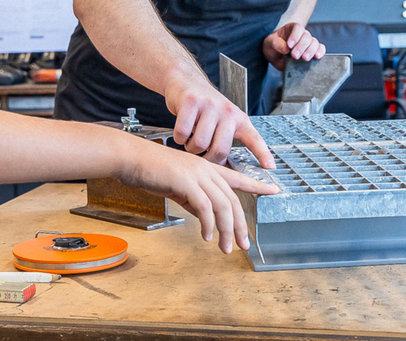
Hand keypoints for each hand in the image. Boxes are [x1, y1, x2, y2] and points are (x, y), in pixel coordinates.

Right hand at [123, 137, 278, 252]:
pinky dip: (208, 225)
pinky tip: (207, 236)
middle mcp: (205, 169)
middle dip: (240, 225)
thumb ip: (193, 199)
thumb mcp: (177, 185)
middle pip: (233, 200)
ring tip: (224, 247)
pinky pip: (205, 208)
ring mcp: (197, 174)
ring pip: (222, 206)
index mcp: (205, 168)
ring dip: (226, 230)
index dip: (257, 185)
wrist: (130, 158)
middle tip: (243, 244)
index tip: (274, 190)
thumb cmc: (149, 170)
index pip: (237, 177)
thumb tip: (205, 216)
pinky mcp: (186, 182)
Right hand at [163, 77, 274, 167]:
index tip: (270, 167)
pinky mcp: (191, 102)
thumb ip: (226, 140)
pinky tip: (181, 133)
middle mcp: (227, 111)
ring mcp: (209, 105)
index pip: (254, 138)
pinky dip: (179, 138)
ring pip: (200, 143)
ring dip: (191, 148)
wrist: (186, 80)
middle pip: (220, 149)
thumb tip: (225, 166)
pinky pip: (183, 132)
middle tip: (201, 154)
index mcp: (238, 118)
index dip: (262, 153)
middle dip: (208, 159)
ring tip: (190, 141)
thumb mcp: (222, 120)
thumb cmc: (204, 106)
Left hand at [263, 22, 324, 71]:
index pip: (297, 28)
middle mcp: (301, 34)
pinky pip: (320, 49)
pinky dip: (320, 52)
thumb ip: (276, 44)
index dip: (295, 36)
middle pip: (306, 37)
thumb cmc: (272, 47)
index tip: (289, 45)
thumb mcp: (269, 43)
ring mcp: (308, 43)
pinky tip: (316, 57)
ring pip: (314, 43)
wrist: (275, 57)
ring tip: (304, 58)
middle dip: (301, 46)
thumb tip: (286, 49)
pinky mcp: (312, 51)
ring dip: (310, 51)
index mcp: (291, 28)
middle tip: (295, 55)